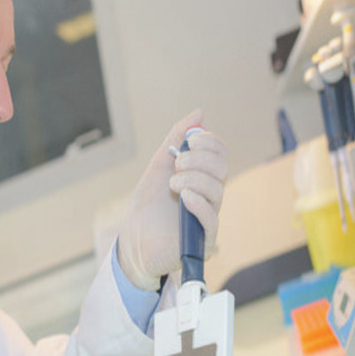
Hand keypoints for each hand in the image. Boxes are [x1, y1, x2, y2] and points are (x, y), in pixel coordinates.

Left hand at [117, 109, 227, 290]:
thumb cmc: (146, 208)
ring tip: (173, 185)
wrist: (133, 242)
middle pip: (221, 169)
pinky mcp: (204, 241)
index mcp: (202, 178)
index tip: (192, 140)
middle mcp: (210, 197)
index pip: (220, 154)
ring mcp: (208, 218)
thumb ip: (176, 140)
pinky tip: (184, 197)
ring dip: (193, 180)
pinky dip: (199, 203)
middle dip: (199, 160)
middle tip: (177, 164)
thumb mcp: (158, 167)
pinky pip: (212, 218)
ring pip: (217, 190)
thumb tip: (199, 113)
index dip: (210, 142)